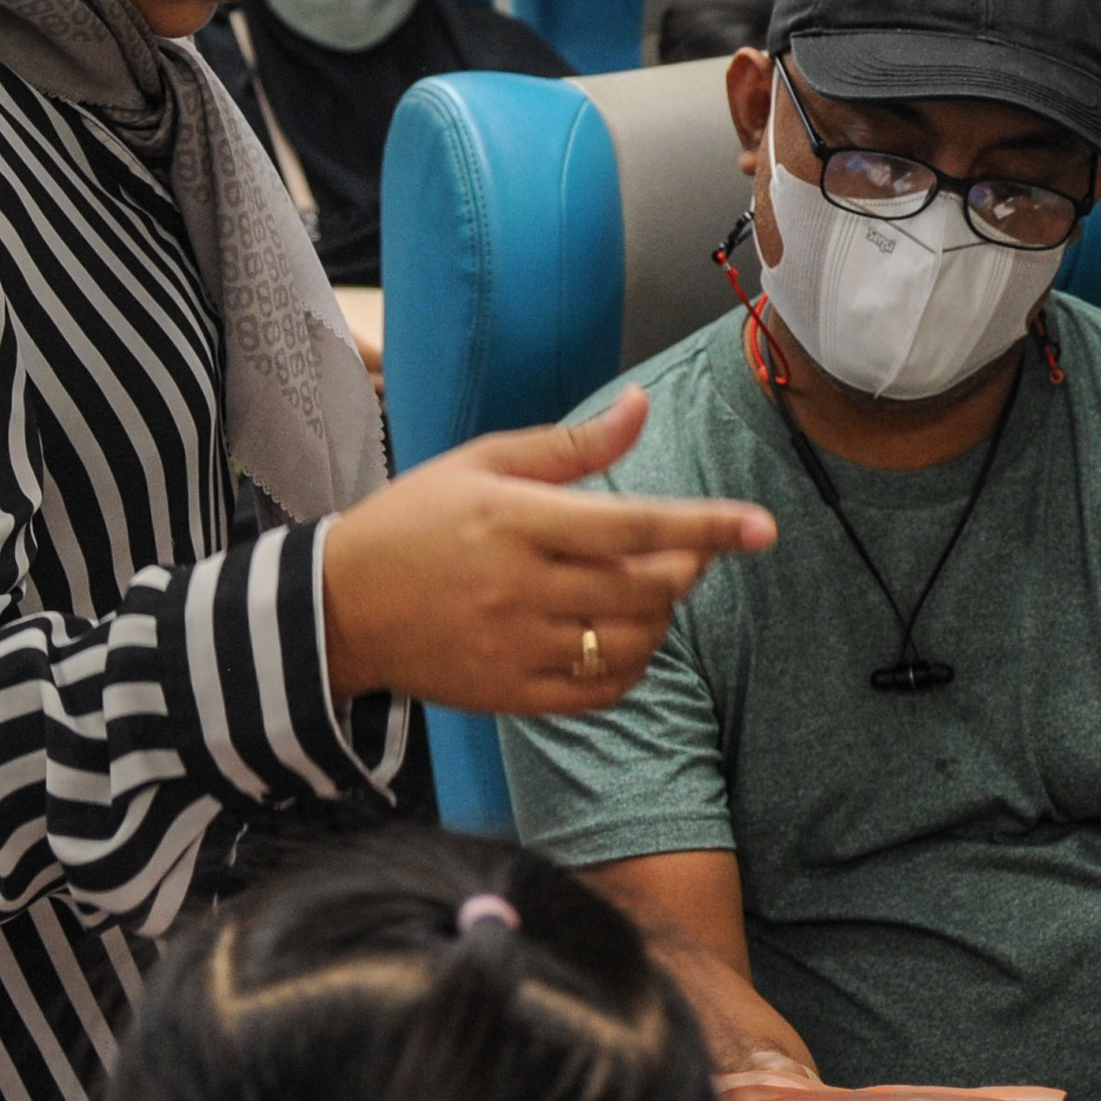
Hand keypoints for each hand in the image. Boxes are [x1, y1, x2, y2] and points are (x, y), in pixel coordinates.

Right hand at [319, 388, 775, 708]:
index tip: (762, 527)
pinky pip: (599, 692)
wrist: (337, 606)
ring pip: (630, 644)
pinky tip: (616, 638)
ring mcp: (516, 648)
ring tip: (643, 593)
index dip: (708, 527)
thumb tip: (642, 405)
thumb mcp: (482, 462)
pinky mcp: (510, 695)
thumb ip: (571, 445)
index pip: (635, 525)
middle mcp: (522, 588)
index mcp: (517, 520)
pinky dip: (628, 667)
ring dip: (658, 618)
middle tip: (684, 551)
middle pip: (646, 590)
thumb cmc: (413, 520)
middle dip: (685, 568)